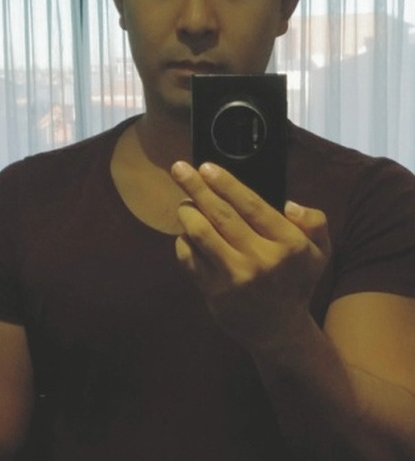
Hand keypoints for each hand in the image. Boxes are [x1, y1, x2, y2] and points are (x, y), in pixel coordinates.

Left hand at [171, 161, 330, 350]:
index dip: (226, 183)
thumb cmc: (295, 280)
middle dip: (197, 188)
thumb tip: (289, 204)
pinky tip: (186, 233)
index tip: (207, 167)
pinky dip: (183, 241)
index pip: (252, 205)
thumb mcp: (319, 251)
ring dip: (187, 213)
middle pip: (221, 215)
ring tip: (184, 203)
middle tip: (179, 169)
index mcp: (288, 244)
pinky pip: (189, 258)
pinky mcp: (214, 293)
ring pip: (201, 234)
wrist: (279, 331)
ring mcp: (235, 277)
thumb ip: (314, 222)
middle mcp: (261, 259)